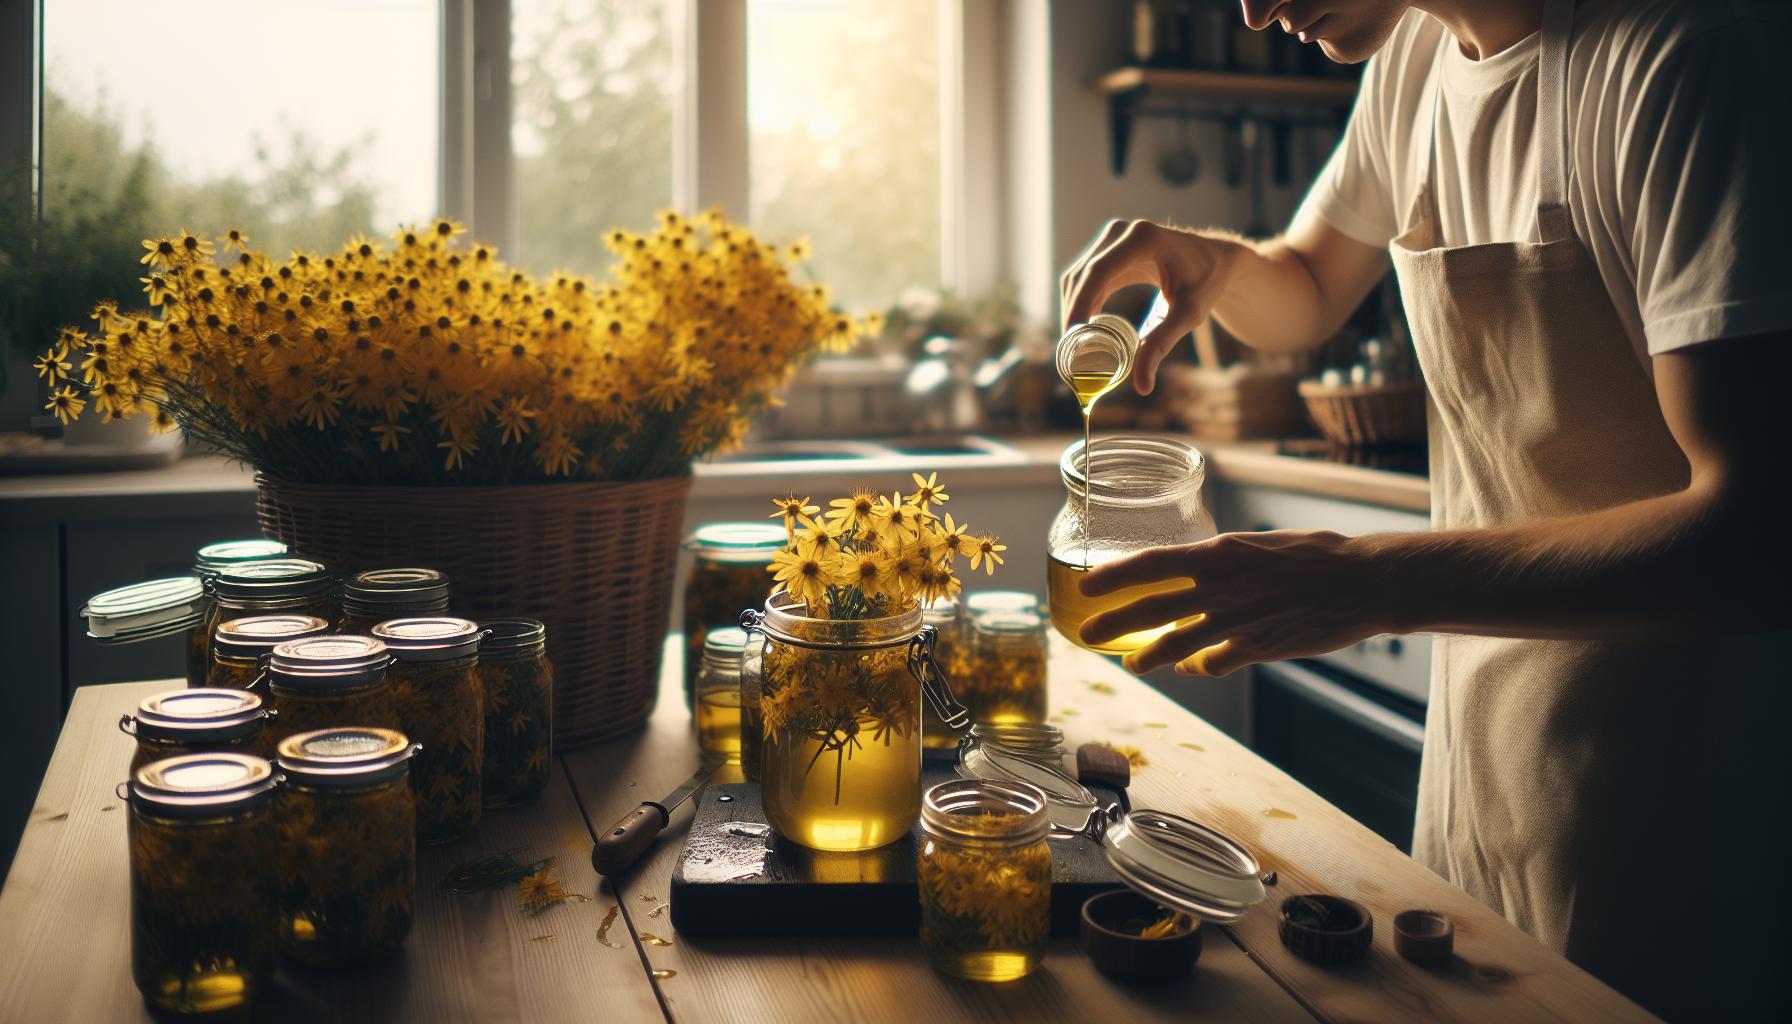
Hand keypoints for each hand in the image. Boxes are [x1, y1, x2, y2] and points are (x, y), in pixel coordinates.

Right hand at [1058, 219, 1246, 394]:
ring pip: (1077, 276)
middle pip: (1082, 275)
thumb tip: (1142, 387)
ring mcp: (1113, 237)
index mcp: (1142, 239)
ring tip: (1074, 346)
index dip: (1078, 305)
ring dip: (1072, 309)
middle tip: (1069, 353)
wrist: (1215, 260)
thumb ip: (1162, 345)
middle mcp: (1122, 231)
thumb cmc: (1205, 285)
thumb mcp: (1188, 315)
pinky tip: (1082, 329)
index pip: (1097, 273)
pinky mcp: (1110, 248)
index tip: (1071, 339)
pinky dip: (1080, 302)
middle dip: (1072, 314)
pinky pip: (1085, 276)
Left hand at [1077, 530, 1386, 675]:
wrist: (1364, 581)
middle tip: (1085, 631)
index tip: (1086, 584)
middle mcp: (1221, 587)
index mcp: (1219, 553)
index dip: (1114, 576)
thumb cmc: (1316, 555)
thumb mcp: (1259, 546)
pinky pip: (1213, 663)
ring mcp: (1237, 622)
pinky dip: (1197, 667)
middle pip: (1151, 608)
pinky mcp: (1257, 650)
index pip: (1151, 563)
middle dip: (1113, 621)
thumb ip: (1223, 564)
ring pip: (1176, 644)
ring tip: (1130, 664)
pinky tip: (1190, 668)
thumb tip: (1196, 571)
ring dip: (1148, 656)